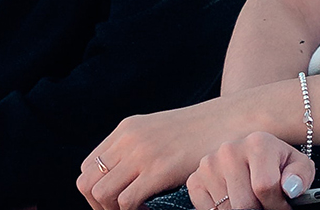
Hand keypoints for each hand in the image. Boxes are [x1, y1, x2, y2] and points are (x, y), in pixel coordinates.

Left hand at [76, 97, 259, 209]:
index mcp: (126, 130)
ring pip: (101, 193)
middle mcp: (128, 139)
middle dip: (98, 205)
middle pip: (86, 182)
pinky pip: (126, 201)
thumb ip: (141, 147)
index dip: (95, 191)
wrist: (232, 119)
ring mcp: (142, 153)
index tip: (115, 204)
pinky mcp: (159, 169)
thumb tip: (129, 175)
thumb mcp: (163, 132)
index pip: (87, 167)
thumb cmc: (204, 133)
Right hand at [184, 132, 314, 209]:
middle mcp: (229, 150)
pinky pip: (208, 209)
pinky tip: (233, 199)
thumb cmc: (277, 164)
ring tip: (251, 199)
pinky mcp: (195, 179)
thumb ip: (300, 176)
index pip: (265, 187)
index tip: (283, 205)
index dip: (277, 205)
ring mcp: (208, 165)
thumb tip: (289, 187)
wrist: (253, 156)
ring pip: (227, 209)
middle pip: (244, 203)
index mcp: (257, 143)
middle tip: (265, 204)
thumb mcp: (298, 166)